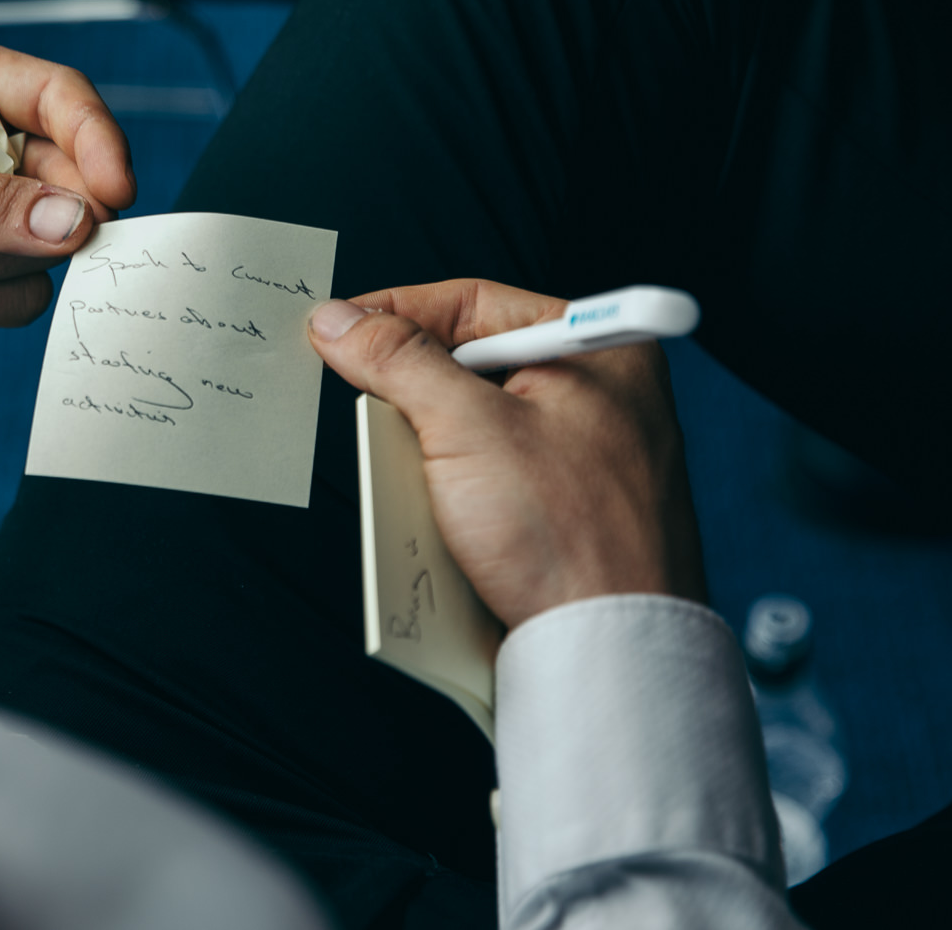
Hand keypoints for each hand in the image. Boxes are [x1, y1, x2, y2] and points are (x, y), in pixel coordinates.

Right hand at [308, 279, 705, 631]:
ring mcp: (584, 454)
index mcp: (596, 349)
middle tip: (369, 406)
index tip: (340, 329)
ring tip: (414, 477)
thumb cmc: (573, 537)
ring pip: (474, 425)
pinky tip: (440, 517)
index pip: (474, 303)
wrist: (611, 648)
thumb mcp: (467, 429)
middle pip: (470, 365)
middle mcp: (599, 393)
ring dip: (428, 449)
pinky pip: (490, 477)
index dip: (397, 312)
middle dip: (413, 392)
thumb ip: (398, 362)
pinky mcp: (565, 508)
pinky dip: (452, 490)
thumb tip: (340, 321)